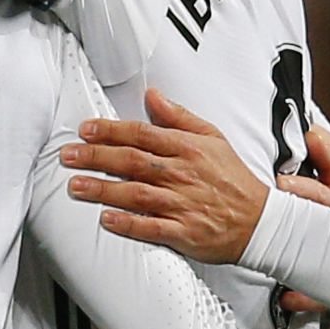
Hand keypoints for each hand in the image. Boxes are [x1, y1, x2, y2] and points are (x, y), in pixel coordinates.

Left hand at [65, 89, 268, 262]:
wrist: (260, 221)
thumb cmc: (233, 180)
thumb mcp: (213, 138)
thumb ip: (179, 117)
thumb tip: (153, 96)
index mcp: (188, 149)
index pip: (142, 134)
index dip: (111, 131)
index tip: (86, 130)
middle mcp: (183, 174)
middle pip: (133, 161)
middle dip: (96, 157)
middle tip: (69, 155)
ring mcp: (182, 204)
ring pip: (136, 193)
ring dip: (103, 189)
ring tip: (76, 186)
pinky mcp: (183, 232)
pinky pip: (152, 227)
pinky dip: (128, 223)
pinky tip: (107, 219)